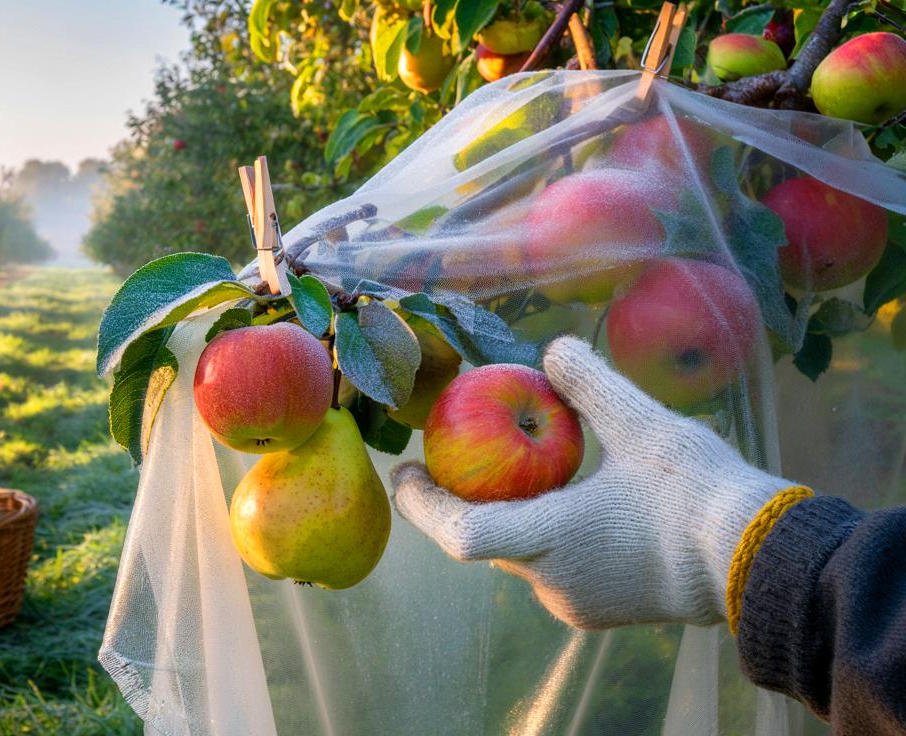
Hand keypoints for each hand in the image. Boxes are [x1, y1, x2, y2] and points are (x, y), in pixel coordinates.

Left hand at [391, 336, 794, 628]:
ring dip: (510, 516)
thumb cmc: (697, 492)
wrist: (760, 560)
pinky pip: (553, 570)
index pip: (459, 532)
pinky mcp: (599, 610)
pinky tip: (563, 501)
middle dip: (465, 500)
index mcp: (550, 539)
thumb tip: (552, 349)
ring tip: (509, 470)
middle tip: (450, 459)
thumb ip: (589, 385)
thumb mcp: (641, 424)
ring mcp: (576, 603)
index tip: (405, 472)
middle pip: (485, 541)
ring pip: (521, 556)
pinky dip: (545, 535)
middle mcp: (552, 581)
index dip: (422, 505)